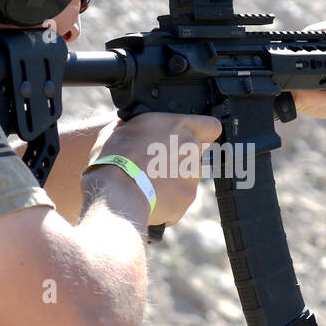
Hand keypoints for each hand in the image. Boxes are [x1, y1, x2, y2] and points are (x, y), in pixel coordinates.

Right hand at [84, 112, 222, 226]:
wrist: (116, 192)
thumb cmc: (114, 158)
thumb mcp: (123, 128)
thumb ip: (145, 127)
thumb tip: (141, 129)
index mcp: (178, 126)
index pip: (210, 126)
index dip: (203, 132)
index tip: (192, 138)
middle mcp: (191, 149)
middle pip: (195, 153)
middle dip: (181, 158)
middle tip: (156, 164)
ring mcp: (192, 175)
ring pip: (189, 176)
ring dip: (175, 179)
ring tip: (149, 184)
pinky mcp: (187, 198)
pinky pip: (180, 198)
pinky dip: (169, 200)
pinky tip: (149, 197)